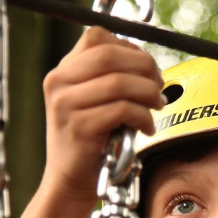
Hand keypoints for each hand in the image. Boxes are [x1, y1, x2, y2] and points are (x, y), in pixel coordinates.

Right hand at [41, 27, 164, 205]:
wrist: (69, 181)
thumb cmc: (89, 142)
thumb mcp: (91, 102)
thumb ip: (109, 79)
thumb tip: (148, 63)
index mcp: (62, 72)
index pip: (97, 37)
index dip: (129, 47)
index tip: (146, 67)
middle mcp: (58, 83)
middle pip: (110, 55)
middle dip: (145, 67)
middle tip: (159, 85)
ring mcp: (66, 105)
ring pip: (120, 82)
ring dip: (148, 93)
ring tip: (157, 106)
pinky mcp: (80, 127)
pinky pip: (123, 110)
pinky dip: (143, 117)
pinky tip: (146, 128)